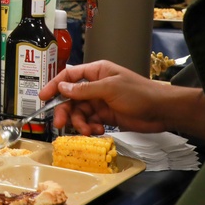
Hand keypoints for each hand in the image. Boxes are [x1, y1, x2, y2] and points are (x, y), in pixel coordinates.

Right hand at [37, 61, 177, 135]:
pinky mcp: (107, 116)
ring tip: (87, 131)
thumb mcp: (109, 89)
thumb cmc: (139, 94)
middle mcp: (96, 86)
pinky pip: (90, 122)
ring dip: (80, 123)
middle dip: (65, 111)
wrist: (161, 111)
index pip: (69, 76)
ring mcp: (101, 102)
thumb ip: (84, 90)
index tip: (43, 97)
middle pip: (71, 98)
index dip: (55, 86)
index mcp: (96, 72)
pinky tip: (97, 131)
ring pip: (80, 113)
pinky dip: (91, 128)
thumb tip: (63, 88)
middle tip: (60, 123)